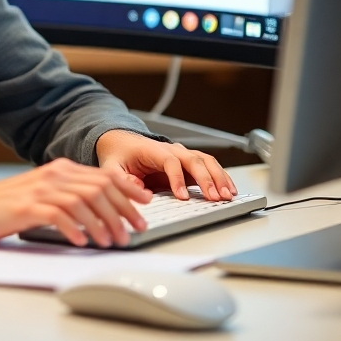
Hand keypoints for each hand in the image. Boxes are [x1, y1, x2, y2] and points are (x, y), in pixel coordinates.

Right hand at [0, 159, 152, 247]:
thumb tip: (99, 211)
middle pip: (97, 187)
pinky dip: (74, 228)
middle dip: (122, 210)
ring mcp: (38, 189)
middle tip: (134, 230)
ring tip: (111, 241)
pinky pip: (58, 215)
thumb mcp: (40, 195)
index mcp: (57, 170)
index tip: (144, 204)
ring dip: (102, 223)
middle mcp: (51, 175)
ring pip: (83, 201)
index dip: (126, 189)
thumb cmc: (4, 205)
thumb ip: (66, 196)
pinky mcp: (26, 206)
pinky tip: (82, 241)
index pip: (101, 175)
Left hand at [95, 129, 237, 201]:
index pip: (169, 161)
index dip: (177, 178)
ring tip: (227, 195)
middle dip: (206, 178)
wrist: (121, 142)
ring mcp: (181, 155)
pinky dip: (221, 176)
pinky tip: (229, 190)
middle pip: (193, 159)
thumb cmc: (118, 155)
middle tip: (214, 197)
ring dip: (218, 177)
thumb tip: (138, 190)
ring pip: (205, 161)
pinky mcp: (188, 164)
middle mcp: (170, 149)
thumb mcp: (111, 167)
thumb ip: (121, 178)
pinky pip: (208, 166)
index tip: (182, 197)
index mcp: (152, 150)